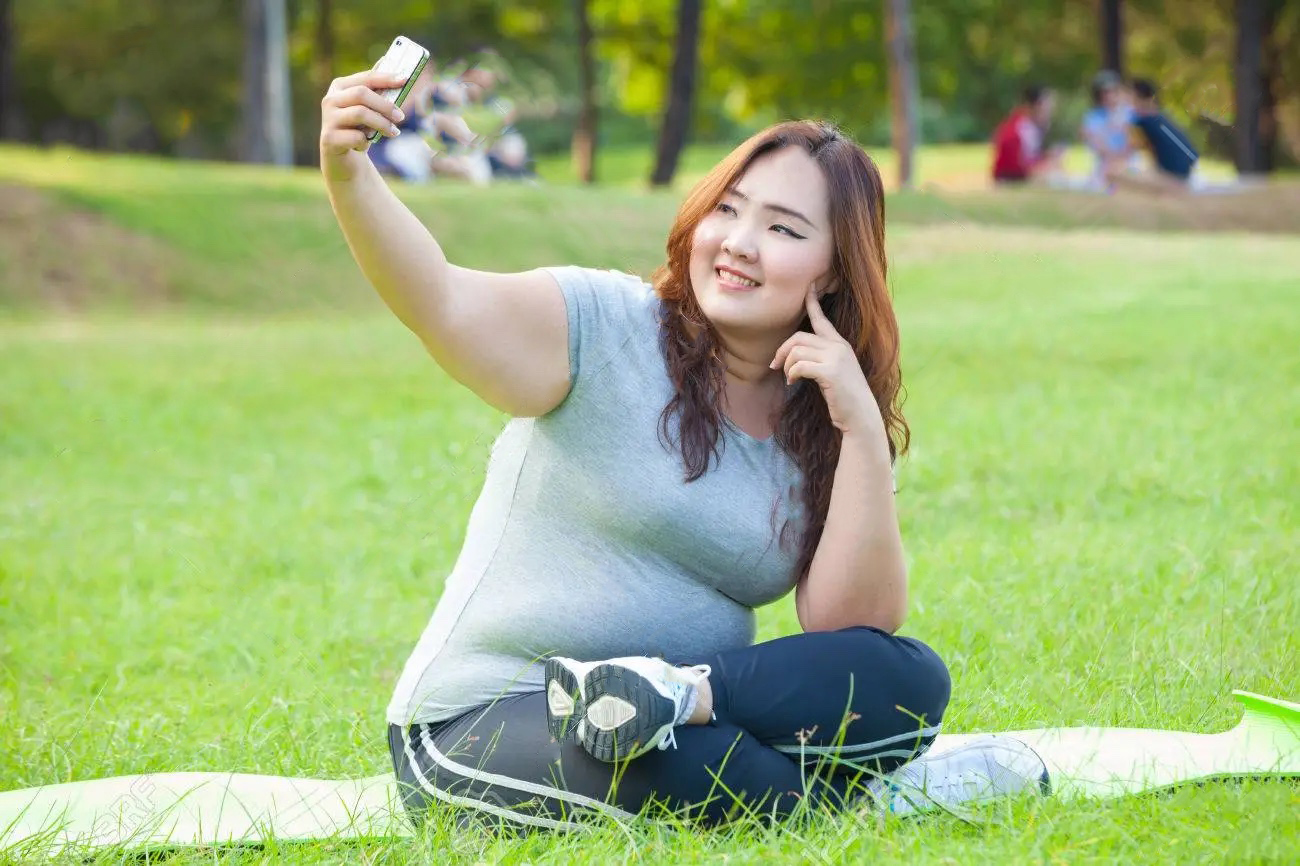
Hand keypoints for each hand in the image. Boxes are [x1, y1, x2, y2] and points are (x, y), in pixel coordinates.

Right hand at [319, 67, 410, 181]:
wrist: (341, 157)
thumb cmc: (357, 128)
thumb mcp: (367, 108)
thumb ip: (375, 89)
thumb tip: (388, 61)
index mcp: (339, 86)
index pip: (366, 78)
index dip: (386, 78)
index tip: (405, 80)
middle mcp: (330, 99)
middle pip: (361, 94)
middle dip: (385, 105)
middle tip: (400, 116)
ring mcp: (328, 118)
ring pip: (360, 114)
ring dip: (382, 124)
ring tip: (394, 132)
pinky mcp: (329, 138)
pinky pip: (356, 137)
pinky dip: (366, 142)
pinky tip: (365, 145)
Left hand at [770, 287, 882, 435]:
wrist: (860, 417)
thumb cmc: (844, 398)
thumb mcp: (833, 373)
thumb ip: (819, 360)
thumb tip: (792, 357)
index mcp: (840, 344)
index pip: (822, 319)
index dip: (813, 302)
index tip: (808, 286)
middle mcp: (839, 346)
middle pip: (799, 337)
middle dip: (782, 350)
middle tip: (775, 366)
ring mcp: (836, 357)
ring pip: (797, 351)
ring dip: (787, 366)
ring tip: (789, 378)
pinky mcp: (831, 371)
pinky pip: (799, 365)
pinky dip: (791, 373)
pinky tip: (793, 382)